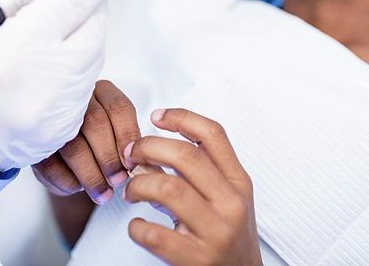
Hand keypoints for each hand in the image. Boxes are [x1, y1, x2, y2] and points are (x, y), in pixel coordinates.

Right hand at [0, 0, 143, 172]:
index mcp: (10, 52)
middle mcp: (40, 86)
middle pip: (94, 21)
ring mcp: (57, 112)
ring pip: (96, 47)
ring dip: (78, 31)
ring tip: (36, 38)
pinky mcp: (68, 127)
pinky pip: (88, 78)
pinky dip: (73, 62)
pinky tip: (40, 68)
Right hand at [33, 80, 140, 203]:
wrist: (65, 154)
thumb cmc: (98, 143)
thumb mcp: (117, 136)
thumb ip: (131, 146)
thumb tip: (147, 167)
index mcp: (101, 92)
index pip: (119, 108)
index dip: (127, 137)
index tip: (133, 163)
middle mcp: (74, 98)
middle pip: (95, 123)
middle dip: (109, 158)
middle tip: (118, 181)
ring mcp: (51, 118)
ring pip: (72, 145)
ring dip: (90, 175)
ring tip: (103, 194)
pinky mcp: (34, 142)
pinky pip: (50, 164)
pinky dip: (67, 181)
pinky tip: (77, 189)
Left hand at [122, 109, 261, 265]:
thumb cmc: (226, 238)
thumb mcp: (221, 201)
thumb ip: (191, 176)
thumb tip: (146, 155)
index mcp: (239, 182)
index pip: (213, 134)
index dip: (182, 117)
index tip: (156, 116)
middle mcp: (232, 203)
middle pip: (186, 155)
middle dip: (148, 148)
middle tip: (130, 155)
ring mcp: (217, 232)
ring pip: (168, 189)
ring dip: (138, 185)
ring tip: (130, 192)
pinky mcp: (198, 259)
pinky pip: (154, 234)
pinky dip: (136, 227)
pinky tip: (136, 226)